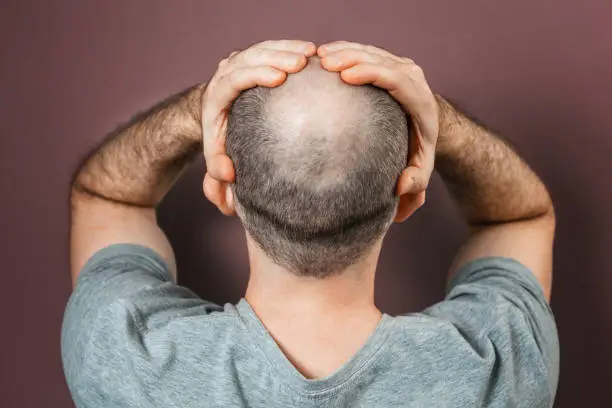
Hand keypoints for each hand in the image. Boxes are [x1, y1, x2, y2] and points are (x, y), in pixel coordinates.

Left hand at [201, 40, 315, 214]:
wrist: (216, 114)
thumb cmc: (221, 139)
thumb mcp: (216, 158)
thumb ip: (217, 171)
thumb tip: (228, 174)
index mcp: (217, 95)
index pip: (235, 78)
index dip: (256, 74)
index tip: (279, 77)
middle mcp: (226, 72)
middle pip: (250, 57)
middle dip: (277, 56)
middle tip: (302, 62)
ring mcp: (240, 61)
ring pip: (263, 48)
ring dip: (288, 48)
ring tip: (312, 54)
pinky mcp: (253, 56)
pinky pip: (272, 47)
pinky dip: (291, 47)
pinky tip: (312, 52)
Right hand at [318, 41, 438, 205]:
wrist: (430, 126)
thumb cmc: (418, 150)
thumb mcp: (420, 170)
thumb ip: (415, 183)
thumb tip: (400, 186)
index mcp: (420, 102)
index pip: (396, 81)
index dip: (372, 74)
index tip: (346, 75)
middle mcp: (413, 79)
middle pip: (382, 61)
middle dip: (352, 57)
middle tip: (324, 62)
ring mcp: (402, 67)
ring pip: (372, 52)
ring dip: (345, 50)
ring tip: (318, 55)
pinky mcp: (391, 62)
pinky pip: (367, 51)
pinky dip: (346, 49)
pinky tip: (323, 53)